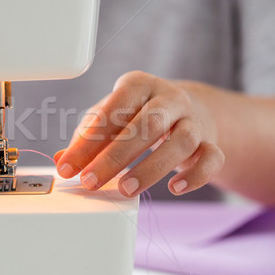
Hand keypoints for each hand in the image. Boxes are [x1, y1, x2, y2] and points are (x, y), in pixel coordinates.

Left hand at [54, 71, 224, 196]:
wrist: (190, 111)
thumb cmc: (139, 114)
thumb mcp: (110, 116)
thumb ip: (85, 136)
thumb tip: (62, 160)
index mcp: (138, 85)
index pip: (113, 109)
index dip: (88, 140)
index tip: (68, 167)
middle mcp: (169, 98)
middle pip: (146, 125)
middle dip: (114, 157)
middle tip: (90, 182)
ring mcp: (194, 120)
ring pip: (180, 142)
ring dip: (150, 168)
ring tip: (124, 189)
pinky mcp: (211, 143)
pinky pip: (212, 158)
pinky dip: (196, 175)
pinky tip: (174, 187)